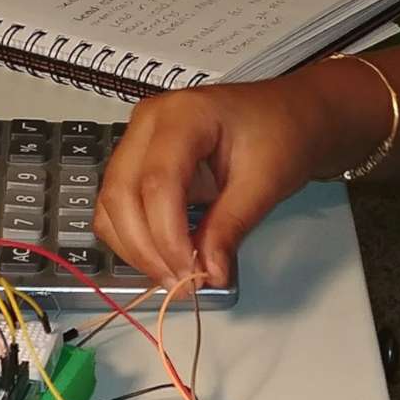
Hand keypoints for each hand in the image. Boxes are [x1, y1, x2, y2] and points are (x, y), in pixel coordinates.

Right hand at [101, 67, 385, 287]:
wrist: (287, 115)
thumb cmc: (282, 136)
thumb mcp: (265, 183)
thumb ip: (230, 226)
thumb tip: (208, 273)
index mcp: (183, 114)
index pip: (157, 182)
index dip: (167, 236)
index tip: (192, 274)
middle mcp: (148, 121)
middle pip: (121, 193)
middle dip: (145, 248)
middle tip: (181, 284)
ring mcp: (136, 138)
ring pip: (111, 203)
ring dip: (135, 248)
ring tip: (175, 277)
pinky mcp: (137, 160)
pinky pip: (118, 205)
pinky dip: (134, 238)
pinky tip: (164, 259)